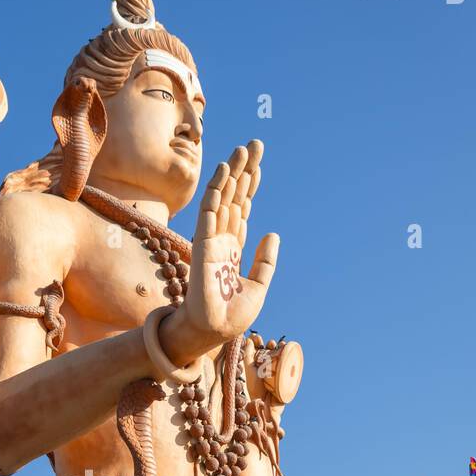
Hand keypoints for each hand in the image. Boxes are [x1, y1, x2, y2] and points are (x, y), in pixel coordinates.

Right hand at [170, 142, 278, 358]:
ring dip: (231, 173)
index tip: (258, 165)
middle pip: (233, 197)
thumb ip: (265, 261)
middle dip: (243, 171)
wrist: (215, 331)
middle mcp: (221, 240)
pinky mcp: (202, 244)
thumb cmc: (232, 315)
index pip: (241, 209)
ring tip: (243, 149)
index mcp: (233, 249)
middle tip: (254, 144)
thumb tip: (273, 234)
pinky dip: (216, 190)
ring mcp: (211, 240)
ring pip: (222, 198)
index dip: (249, 187)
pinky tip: (224, 171)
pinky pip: (208, 211)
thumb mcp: (259, 286)